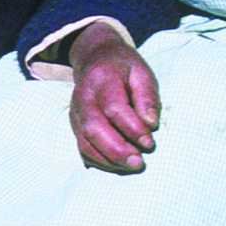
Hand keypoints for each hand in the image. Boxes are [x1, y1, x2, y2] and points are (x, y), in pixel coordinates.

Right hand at [67, 30, 158, 172]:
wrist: (95, 59)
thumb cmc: (124, 68)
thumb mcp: (141, 73)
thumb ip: (147, 97)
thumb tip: (150, 124)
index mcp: (103, 80)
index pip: (114, 108)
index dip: (132, 128)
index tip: (149, 143)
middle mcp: (83, 97)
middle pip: (94, 128)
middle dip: (117, 150)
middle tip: (139, 163)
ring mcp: (76, 113)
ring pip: (85, 142)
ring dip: (108, 160)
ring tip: (131, 166)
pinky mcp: (75, 125)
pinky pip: (83, 148)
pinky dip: (100, 161)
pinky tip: (118, 165)